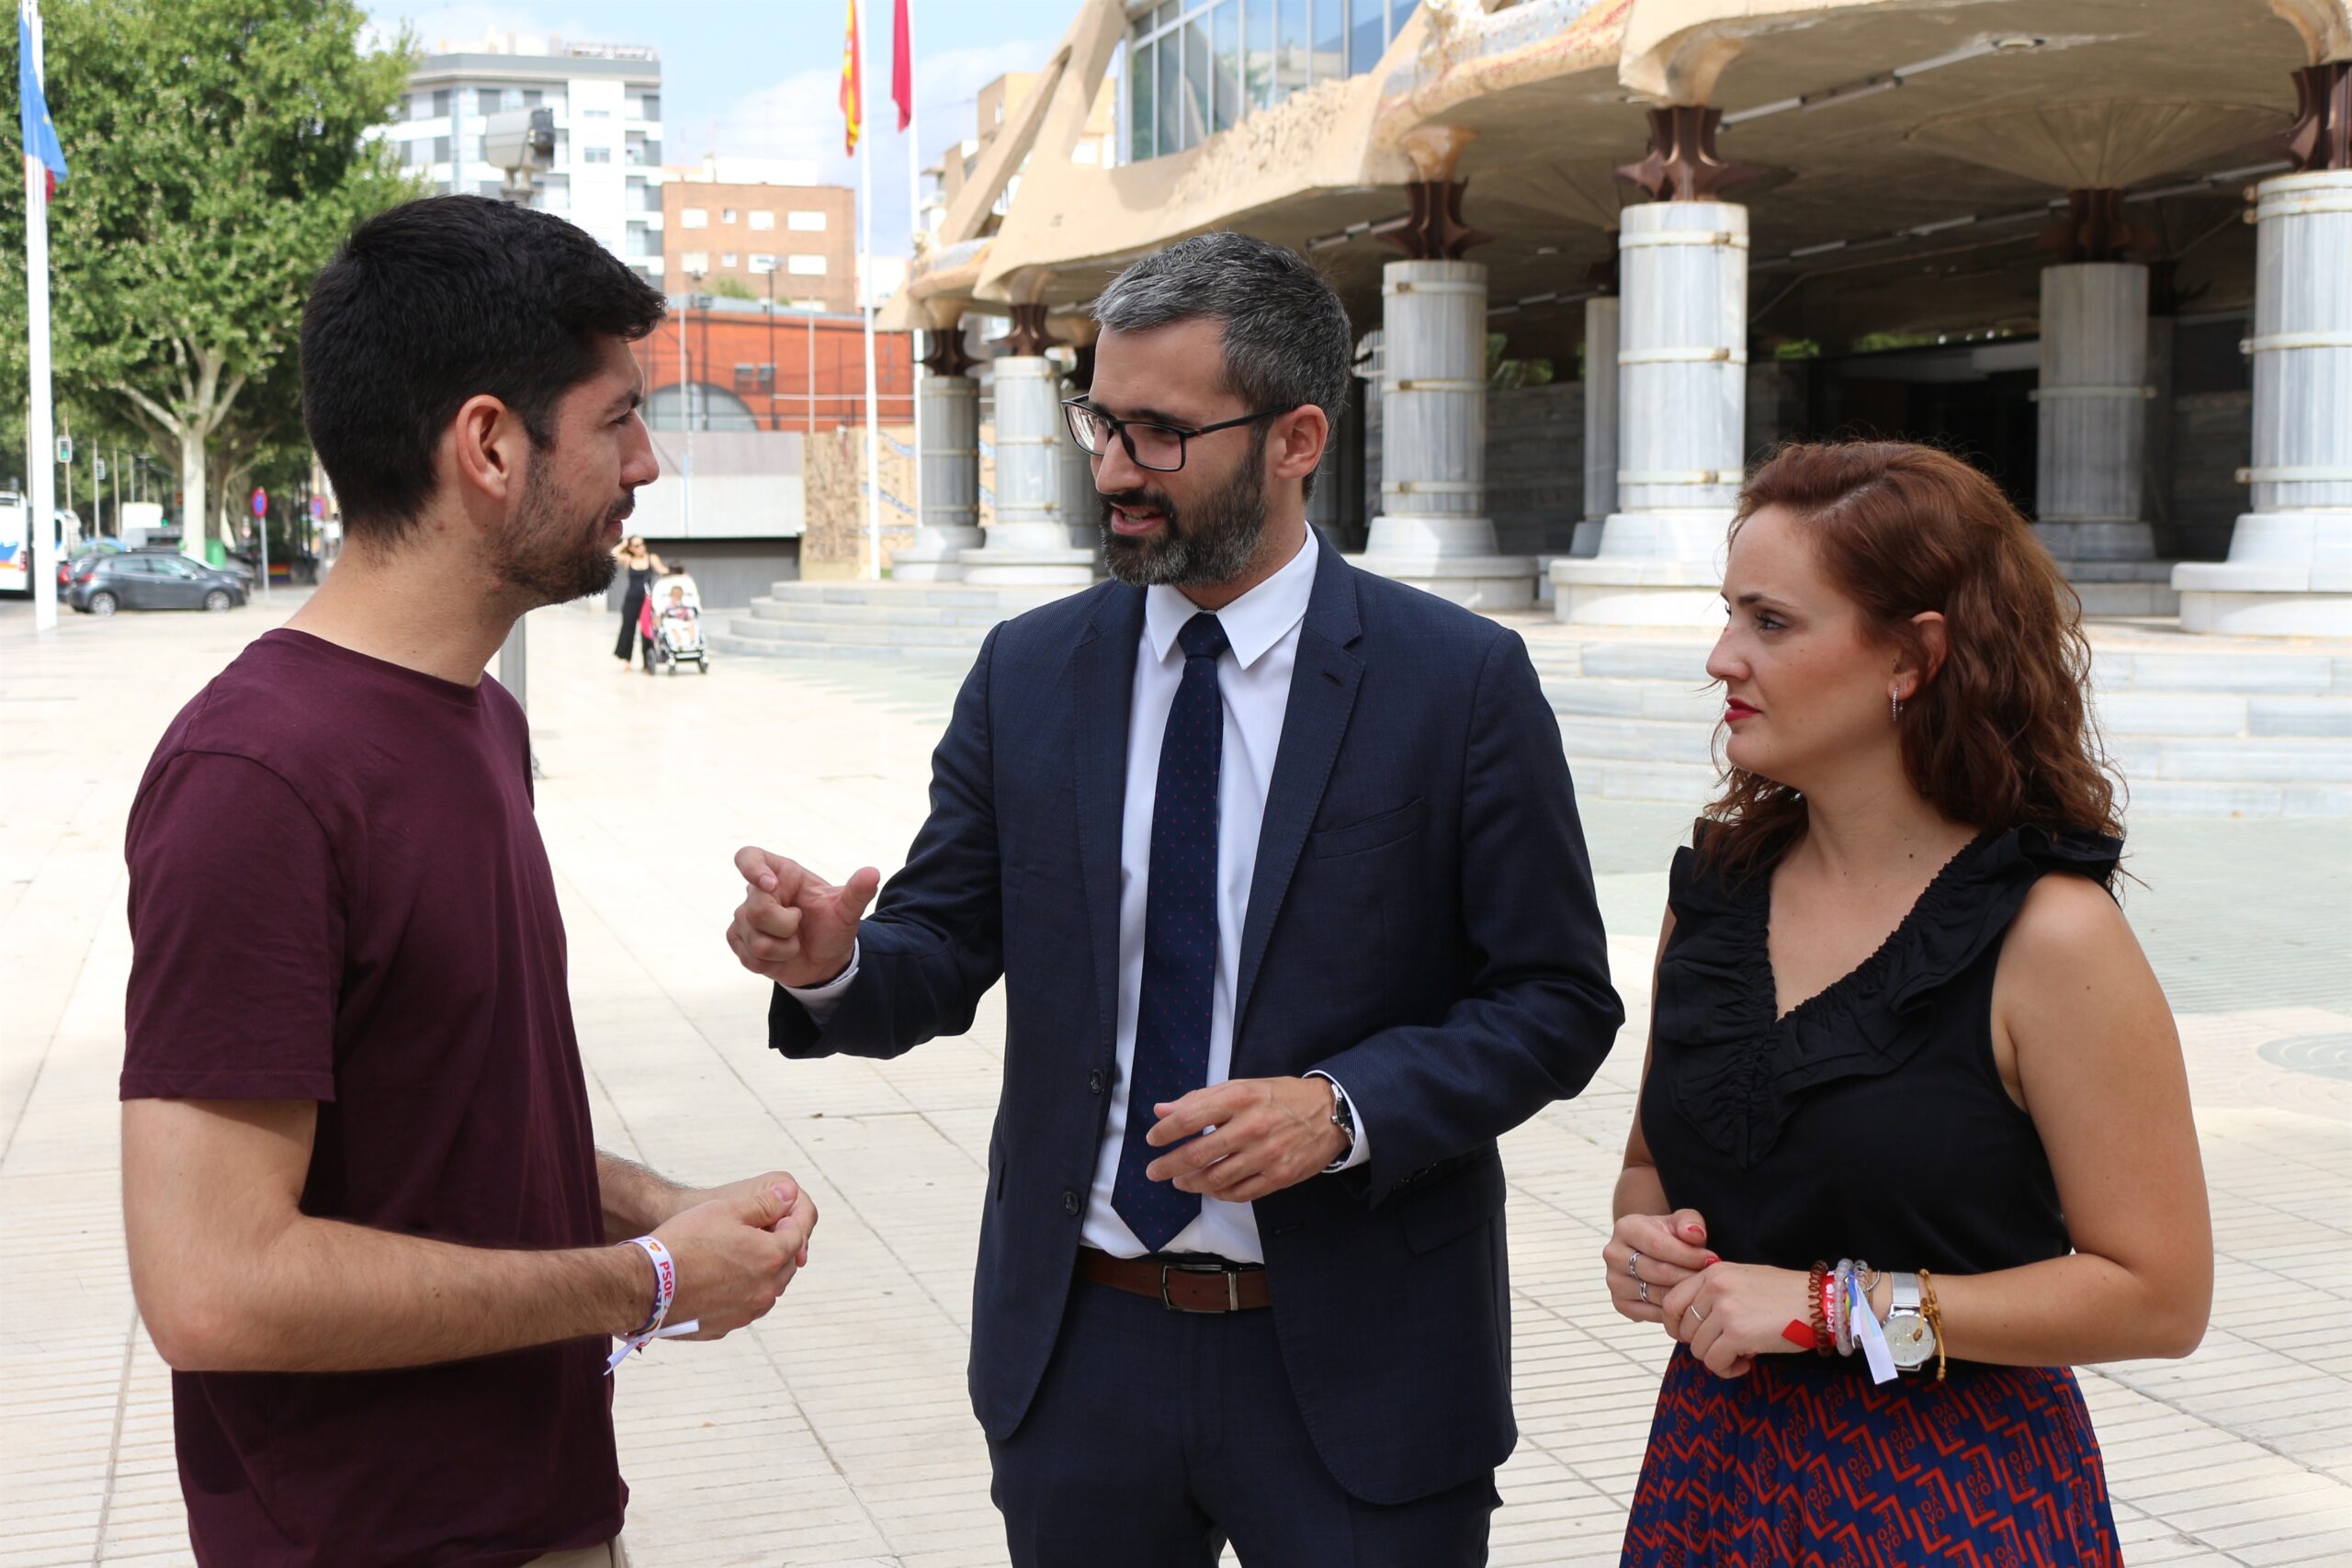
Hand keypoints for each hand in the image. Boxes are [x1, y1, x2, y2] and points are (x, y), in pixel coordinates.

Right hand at [646, 1180, 818, 1339]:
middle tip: (754, 1232)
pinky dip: (741, 1292)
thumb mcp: (726, 1209)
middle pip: (786, 1263)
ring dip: (761, 1271)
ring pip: (768, 1288)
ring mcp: (747, 1312)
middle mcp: (767, 1290)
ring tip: (735, 1255)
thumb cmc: (685, 1241)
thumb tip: (791, 1194)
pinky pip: (745, 1306)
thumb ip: (766, 1202)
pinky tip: (719, 1279)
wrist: (646, 1284)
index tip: (772, 1212)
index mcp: (772, 1257)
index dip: (787, 1218)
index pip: (798, 1234)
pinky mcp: (727, 1327)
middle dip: (777, 1245)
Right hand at [729, 847, 879, 989]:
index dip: (752, 869)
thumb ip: (857, 892)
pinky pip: (750, 958)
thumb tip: (873, 872)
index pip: (748, 857)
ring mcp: (744, 918)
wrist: (824, 960)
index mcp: (780, 873)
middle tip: (799, 925)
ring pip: (755, 939)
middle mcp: (756, 893)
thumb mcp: (847, 911)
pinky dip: (774, 963)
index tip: (771, 885)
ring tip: (794, 943)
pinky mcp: (739, 942)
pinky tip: (782, 956)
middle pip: (755, 910)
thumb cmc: (832, 926)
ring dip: (784, 949)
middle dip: (786, 927)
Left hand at [1142, 1077, 1346, 1204]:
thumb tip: (1161, 1110)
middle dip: (1169, 1165)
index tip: (1153, 1139)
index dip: (1165, 1132)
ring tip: (1180, 1181)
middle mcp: (1252, 1127)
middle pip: (1198, 1154)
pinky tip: (1210, 1188)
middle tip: (1154, 1171)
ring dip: (1191, 1183)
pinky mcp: (1279, 1177)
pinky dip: (1219, 1194)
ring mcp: (1267, 1155)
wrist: (1330, 1113)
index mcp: (1240, 1098)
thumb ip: (1201, 1099)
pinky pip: (1240, 1193)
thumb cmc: (1281, 1097)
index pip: (1190, 1118)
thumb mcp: (1242, 1087)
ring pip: (1216, 1179)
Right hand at [1602, 1208, 1715, 1325]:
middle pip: (1657, 1271)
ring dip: (1682, 1295)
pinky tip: (1687, 1302)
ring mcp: (1614, 1280)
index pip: (1659, 1246)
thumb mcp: (1681, 1221)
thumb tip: (1694, 1234)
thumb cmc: (1669, 1235)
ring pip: (1655, 1294)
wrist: (1650, 1251)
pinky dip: (1672, 1311)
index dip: (1689, 1255)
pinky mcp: (1620, 1303)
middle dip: (1688, 1276)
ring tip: (1701, 1290)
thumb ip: (1690, 1222)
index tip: (1712, 1260)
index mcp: (1626, 1228)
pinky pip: (1650, 1313)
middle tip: (1711, 1279)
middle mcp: (1614, 1254)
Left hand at [1659, 1261, 1811, 1378]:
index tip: (1689, 1336)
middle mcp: (1714, 1288)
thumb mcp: (1743, 1281)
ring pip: (1698, 1349)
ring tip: (1742, 1354)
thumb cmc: (1786, 1295)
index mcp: (1713, 1273)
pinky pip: (1715, 1362)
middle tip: (1725, 1346)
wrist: (1820, 1303)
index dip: (1675, 1325)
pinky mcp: (1738, 1334)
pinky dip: (1728, 1369)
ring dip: (1718, 1358)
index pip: (1671, 1301)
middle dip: (1701, 1344)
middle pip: (1684, 1329)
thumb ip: (1715, 1294)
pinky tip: (1747, 1363)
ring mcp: (1725, 1310)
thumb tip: (1693, 1323)